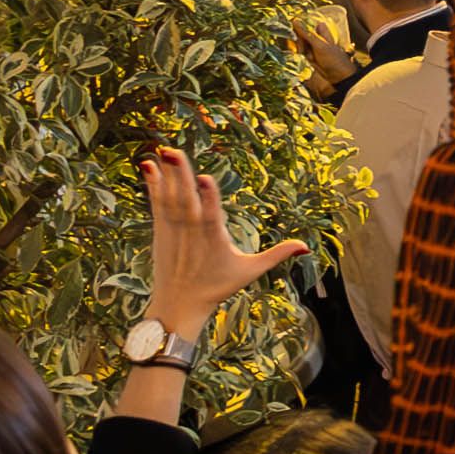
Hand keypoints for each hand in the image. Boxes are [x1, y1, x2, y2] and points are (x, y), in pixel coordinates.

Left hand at [143, 145, 309, 339]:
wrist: (179, 303)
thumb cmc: (217, 286)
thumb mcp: (250, 271)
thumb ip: (277, 255)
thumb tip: (305, 246)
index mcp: (214, 240)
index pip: (211, 216)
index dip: (208, 197)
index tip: (204, 178)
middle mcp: (191, 233)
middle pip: (186, 200)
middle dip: (181, 176)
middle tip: (174, 151)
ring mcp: (174, 230)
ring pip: (170, 198)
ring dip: (166, 174)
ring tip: (164, 150)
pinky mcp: (161, 230)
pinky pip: (157, 203)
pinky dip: (154, 184)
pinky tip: (148, 165)